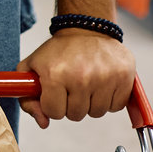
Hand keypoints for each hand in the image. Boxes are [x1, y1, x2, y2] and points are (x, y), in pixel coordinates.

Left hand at [17, 28, 135, 128]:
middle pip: (76, 115)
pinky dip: (109, 98)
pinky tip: (102, 82)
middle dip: (72, 104)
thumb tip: (43, 123)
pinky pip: (116, 106)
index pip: (54, 113)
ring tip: (87, 82)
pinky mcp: (124, 77)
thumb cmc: (59, 51)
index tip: (55, 92)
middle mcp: (81, 77)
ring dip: (91, 102)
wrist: (86, 29)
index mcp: (55, 75)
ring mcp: (105, 78)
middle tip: (72, 84)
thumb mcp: (32, 68)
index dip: (53, 104)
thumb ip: (28, 98)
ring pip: (97, 112)